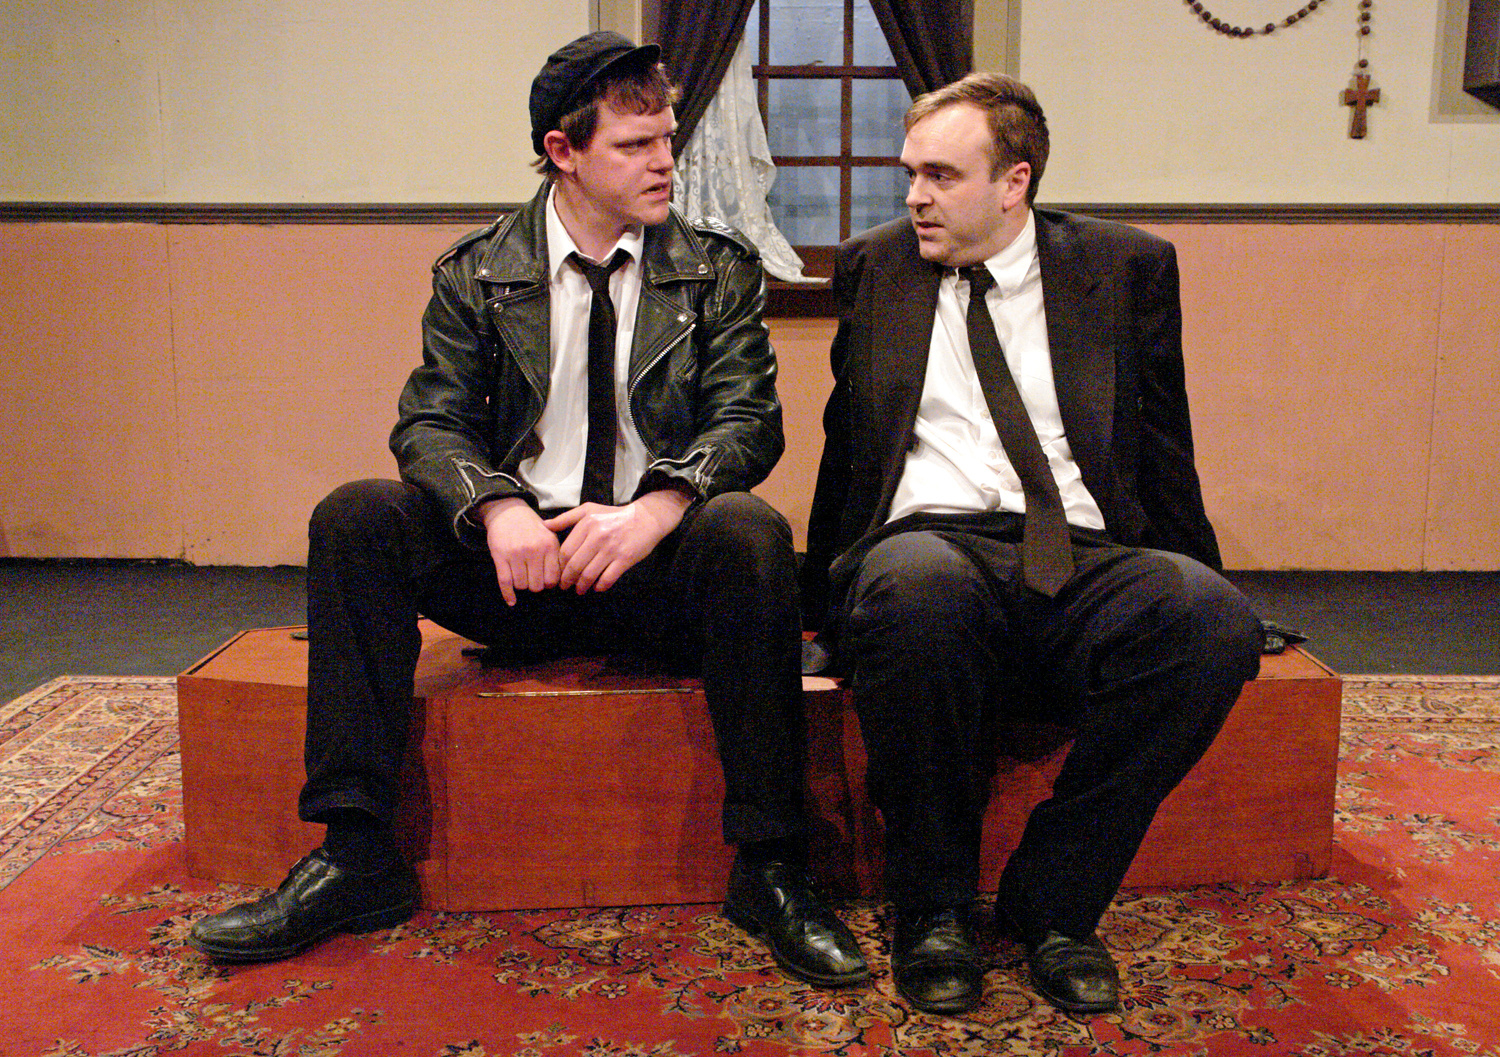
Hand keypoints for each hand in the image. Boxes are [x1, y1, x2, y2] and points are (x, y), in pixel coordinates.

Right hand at [478, 498, 561, 605]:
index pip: (553, 578)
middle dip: (535, 586)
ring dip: (521, 585)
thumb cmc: (531, 526)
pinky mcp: (500, 556)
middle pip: (537, 585)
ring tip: (521, 576)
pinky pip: (505, 582)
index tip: (545, 581)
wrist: (508, 512)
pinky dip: (508, 595)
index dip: (549, 584)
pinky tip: (511, 601)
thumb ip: (556, 555)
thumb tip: (562, 579)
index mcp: (549, 545)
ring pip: (521, 585)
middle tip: (532, 578)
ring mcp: (516, 554)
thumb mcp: (550, 535)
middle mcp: (534, 550)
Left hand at [545, 489, 691, 593]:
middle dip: (567, 580)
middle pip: (575, 565)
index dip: (560, 566)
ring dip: (582, 586)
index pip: (565, 551)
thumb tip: (545, 525)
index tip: (560, 574)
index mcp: (586, 524)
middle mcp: (597, 536)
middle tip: (566, 587)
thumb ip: (566, 518)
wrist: (645, 518)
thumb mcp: (588, 510)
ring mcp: (612, 549)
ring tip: (580, 590)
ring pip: (589, 574)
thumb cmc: (613, 515)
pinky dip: (600, 586)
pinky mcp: (625, 559)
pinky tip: (597, 588)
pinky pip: (608, 578)